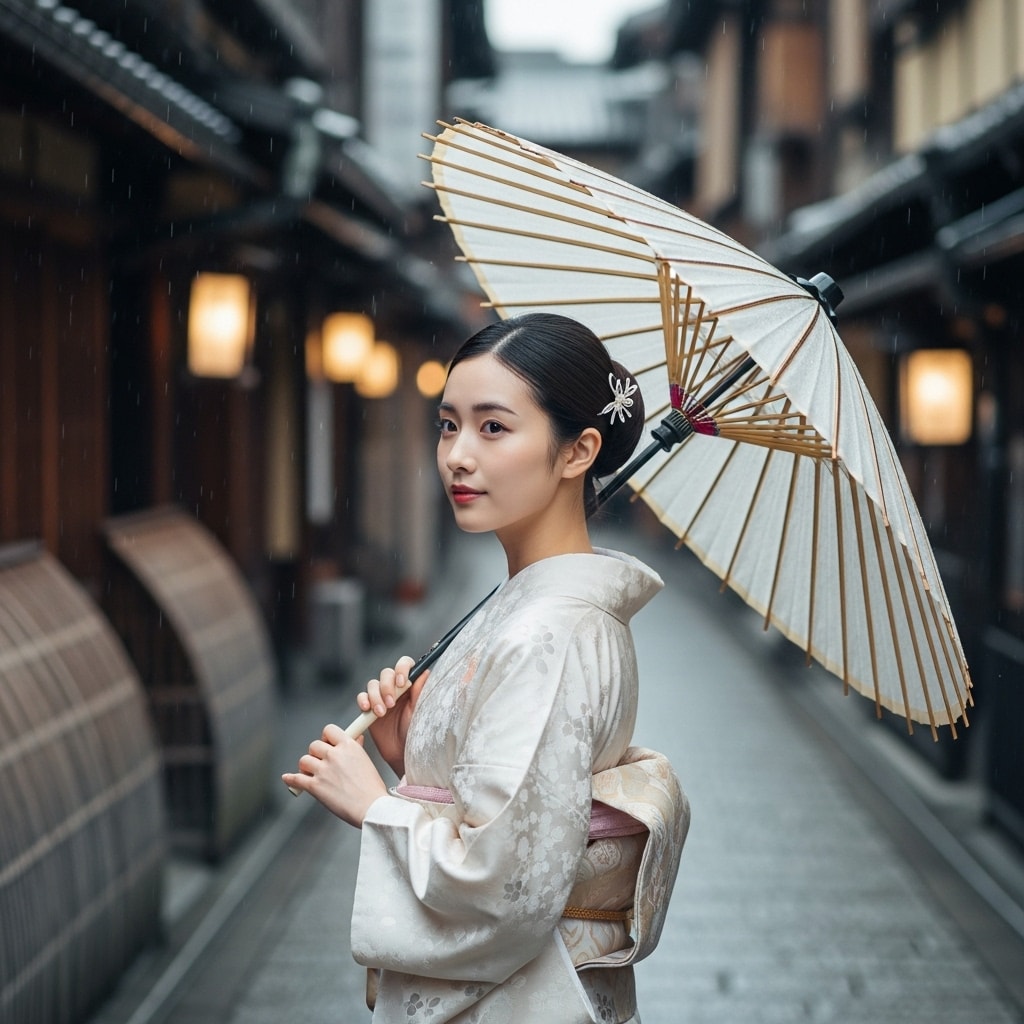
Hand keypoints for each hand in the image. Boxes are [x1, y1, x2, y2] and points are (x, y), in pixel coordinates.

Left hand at [281, 723, 386, 826]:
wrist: (371, 807)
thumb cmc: (371, 787)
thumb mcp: (366, 761)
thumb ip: (356, 748)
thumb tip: (355, 738)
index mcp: (348, 746)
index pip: (329, 730)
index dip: (326, 738)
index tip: (327, 744)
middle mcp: (334, 755)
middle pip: (314, 745)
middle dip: (316, 754)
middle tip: (320, 762)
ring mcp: (323, 770)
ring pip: (304, 760)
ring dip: (306, 767)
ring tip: (310, 773)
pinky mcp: (315, 786)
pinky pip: (296, 779)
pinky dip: (290, 779)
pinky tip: (288, 778)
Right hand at [357, 655, 428, 777]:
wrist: (403, 754)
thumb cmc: (417, 733)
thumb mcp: (421, 712)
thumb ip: (421, 692)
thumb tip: (425, 671)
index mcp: (411, 685)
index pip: (405, 665)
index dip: (402, 669)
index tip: (402, 683)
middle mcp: (396, 688)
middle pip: (387, 673)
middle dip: (386, 687)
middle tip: (391, 704)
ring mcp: (381, 697)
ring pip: (373, 684)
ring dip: (375, 696)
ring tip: (381, 713)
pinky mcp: (369, 708)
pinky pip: (362, 697)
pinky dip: (363, 700)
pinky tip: (368, 710)